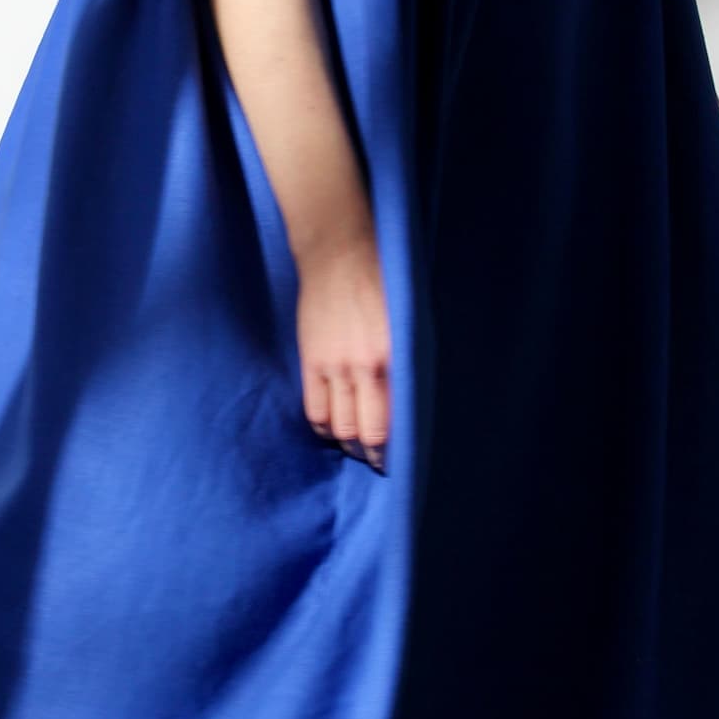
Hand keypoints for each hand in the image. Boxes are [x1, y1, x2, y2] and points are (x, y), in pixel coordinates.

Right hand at [294, 224, 391, 468]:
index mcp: (394, 359)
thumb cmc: (383, 283)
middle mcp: (364, 368)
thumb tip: (408, 397)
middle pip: (365, 431)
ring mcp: (334, 367)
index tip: (399, 459)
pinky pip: (314, 409)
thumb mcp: (408, 323)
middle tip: (377, 462)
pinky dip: (324, 427)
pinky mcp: (311, 361)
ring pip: (338, 425)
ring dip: (347, 444)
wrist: (340, 255)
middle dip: (372, 454)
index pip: (394, 420)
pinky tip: (331, 430)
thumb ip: (407, 361)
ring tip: (354, 448)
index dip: (395, 447)